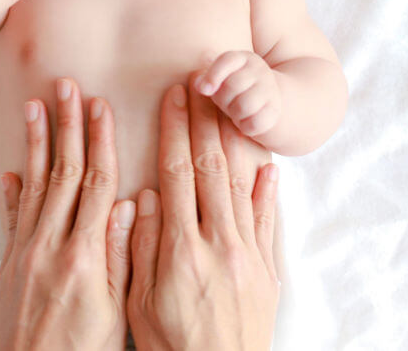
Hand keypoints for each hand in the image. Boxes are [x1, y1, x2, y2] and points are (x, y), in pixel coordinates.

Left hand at [0, 79, 136, 350]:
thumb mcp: (118, 311)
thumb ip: (121, 255)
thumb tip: (131, 204)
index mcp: (84, 257)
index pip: (96, 185)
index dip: (100, 142)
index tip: (101, 107)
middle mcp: (50, 247)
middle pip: (63, 174)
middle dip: (67, 127)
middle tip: (67, 86)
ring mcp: (24, 254)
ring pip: (34, 186)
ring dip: (36, 143)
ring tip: (35, 105)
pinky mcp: (7, 267)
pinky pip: (10, 219)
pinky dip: (12, 190)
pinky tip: (11, 166)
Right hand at [128, 84, 280, 350]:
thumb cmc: (168, 350)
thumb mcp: (139, 303)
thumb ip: (141, 247)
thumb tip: (146, 197)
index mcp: (181, 251)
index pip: (176, 174)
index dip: (173, 131)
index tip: (172, 97)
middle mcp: (219, 246)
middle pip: (211, 169)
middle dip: (203, 122)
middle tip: (200, 84)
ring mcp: (248, 257)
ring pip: (241, 186)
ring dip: (232, 143)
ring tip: (227, 108)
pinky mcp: (268, 274)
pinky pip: (269, 223)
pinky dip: (267, 192)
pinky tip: (267, 167)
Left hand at [194, 51, 281, 137]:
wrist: (270, 105)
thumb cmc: (235, 93)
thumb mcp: (221, 81)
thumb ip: (208, 79)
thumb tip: (198, 84)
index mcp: (243, 58)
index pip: (226, 61)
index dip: (213, 75)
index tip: (203, 90)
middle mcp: (259, 70)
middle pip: (231, 86)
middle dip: (223, 100)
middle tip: (226, 105)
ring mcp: (270, 90)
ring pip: (242, 106)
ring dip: (235, 115)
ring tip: (235, 114)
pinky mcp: (275, 111)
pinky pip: (254, 122)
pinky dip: (246, 127)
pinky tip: (245, 123)